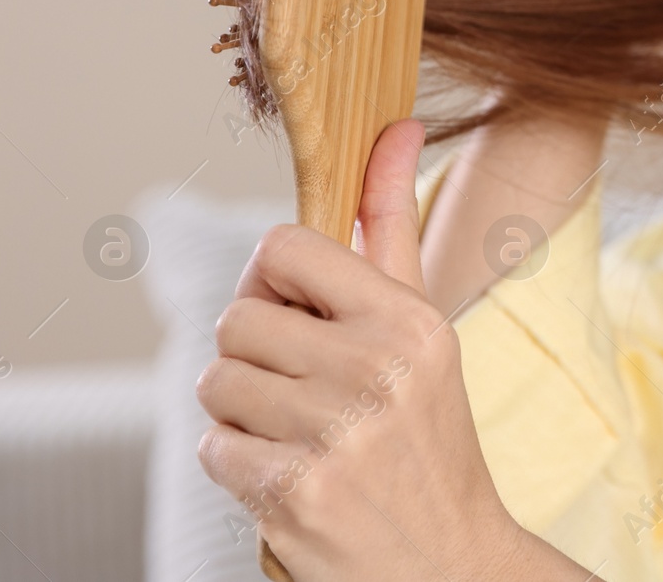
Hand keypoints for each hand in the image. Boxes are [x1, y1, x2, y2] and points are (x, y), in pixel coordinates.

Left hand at [197, 120, 586, 580]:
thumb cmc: (427, 431)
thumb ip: (392, 226)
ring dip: (241, 413)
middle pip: (235, 317)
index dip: (275, 282)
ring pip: (214, 382)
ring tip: (300, 436)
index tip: (302, 316)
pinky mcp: (293, 492)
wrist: (450, 560)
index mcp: (408, 318)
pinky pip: (212, 446)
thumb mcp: (423, 325)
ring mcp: (334, 431)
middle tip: (303, 390)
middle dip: (255, 356)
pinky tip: (290, 475)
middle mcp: (376, 367)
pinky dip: (238, 464)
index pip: (283, 246)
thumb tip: (396, 124)